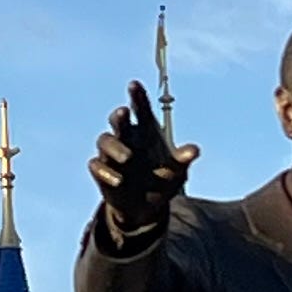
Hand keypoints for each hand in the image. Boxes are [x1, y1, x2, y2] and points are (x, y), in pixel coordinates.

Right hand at [92, 85, 197, 242]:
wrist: (145, 208)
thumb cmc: (162, 181)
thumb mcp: (177, 172)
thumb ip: (182, 160)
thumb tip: (194, 150)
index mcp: (146, 131)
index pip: (140, 108)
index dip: (137, 96)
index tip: (134, 84)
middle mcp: (126, 138)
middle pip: (118, 121)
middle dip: (120, 116)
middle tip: (124, 112)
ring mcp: (111, 154)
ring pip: (105, 140)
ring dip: (115, 147)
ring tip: (128, 158)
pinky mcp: (102, 172)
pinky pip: (97, 166)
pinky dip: (106, 172)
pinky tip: (119, 181)